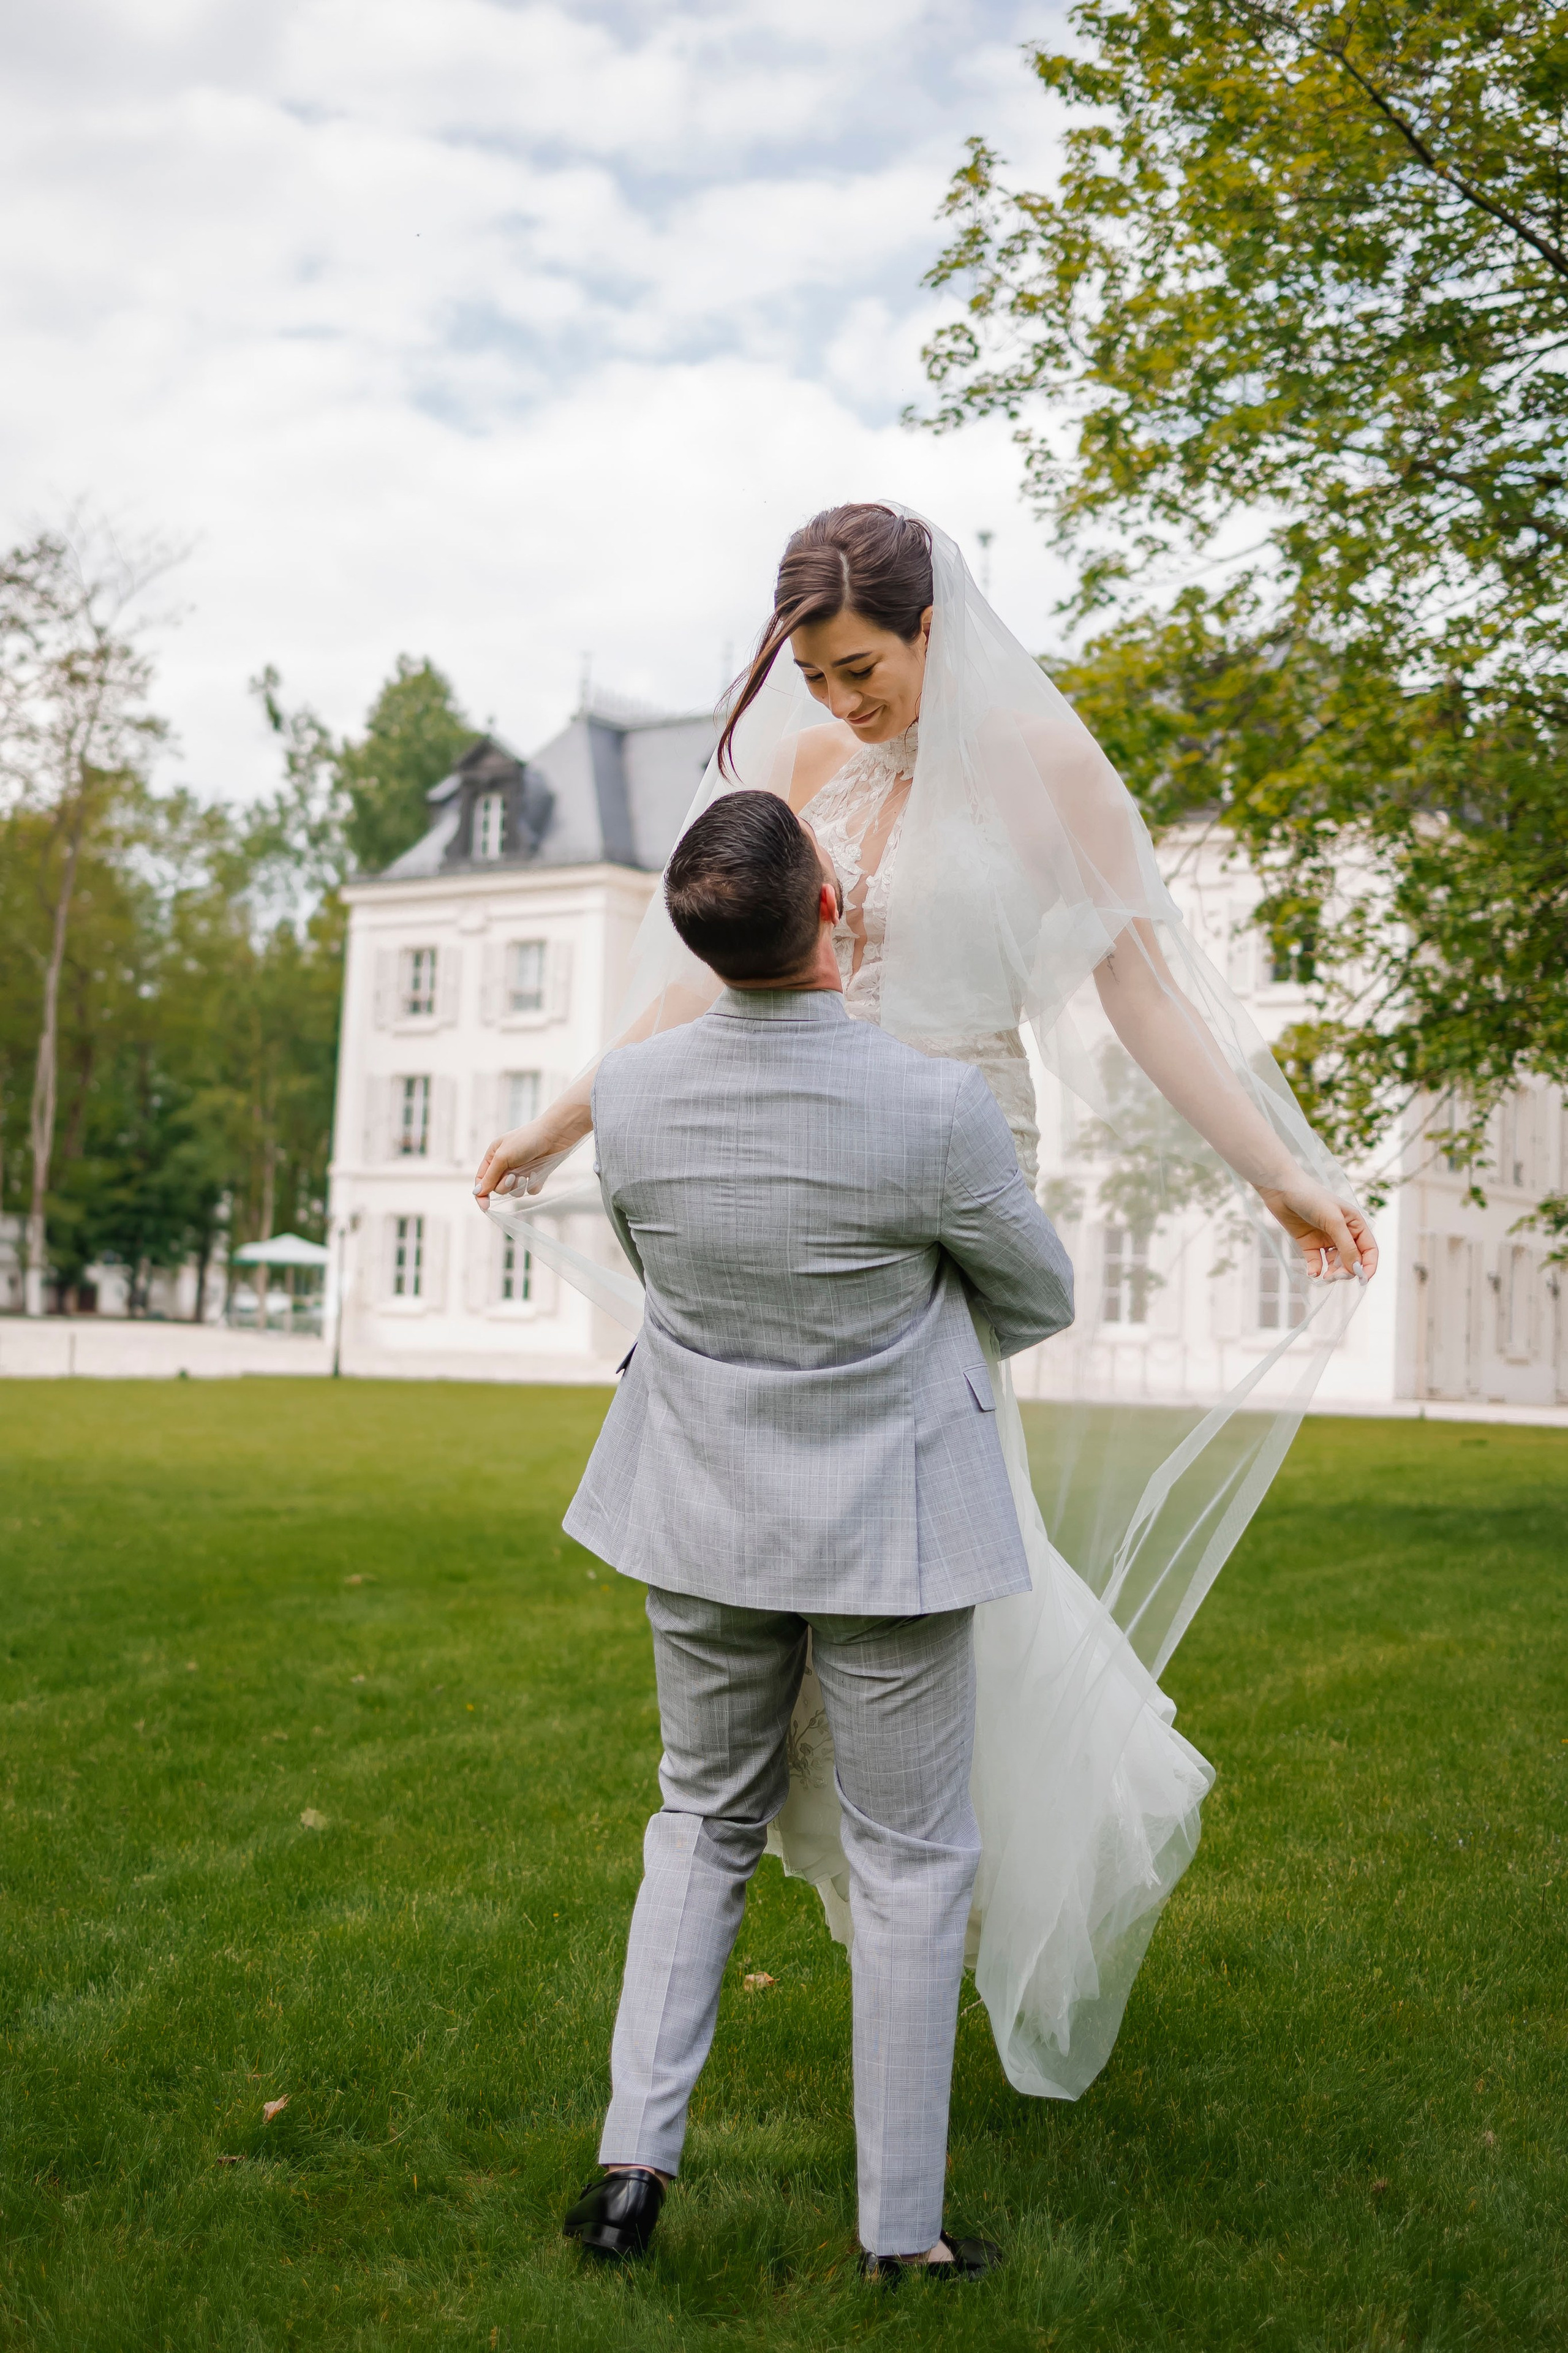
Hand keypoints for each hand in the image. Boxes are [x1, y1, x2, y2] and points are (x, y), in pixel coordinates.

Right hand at [473, 1115, 574, 1208]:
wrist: (555, 1134)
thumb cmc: (526, 1140)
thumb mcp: (503, 1157)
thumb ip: (490, 1176)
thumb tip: (477, 1193)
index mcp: (493, 1156)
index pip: (482, 1180)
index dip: (481, 1193)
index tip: (485, 1206)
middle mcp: (506, 1164)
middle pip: (498, 1188)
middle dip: (505, 1185)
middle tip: (513, 1175)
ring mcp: (521, 1171)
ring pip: (514, 1191)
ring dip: (520, 1186)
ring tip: (527, 1173)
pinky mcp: (535, 1175)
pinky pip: (530, 1190)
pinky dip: (534, 1184)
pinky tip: (538, 1172)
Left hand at [1257, 1175, 1377, 1281]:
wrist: (1282, 1190)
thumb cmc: (1312, 1198)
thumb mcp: (1334, 1221)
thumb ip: (1346, 1245)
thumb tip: (1356, 1269)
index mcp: (1355, 1225)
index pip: (1369, 1250)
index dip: (1369, 1265)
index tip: (1363, 1280)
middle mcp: (1343, 1233)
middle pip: (1352, 1259)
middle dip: (1347, 1271)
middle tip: (1336, 1277)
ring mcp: (1326, 1239)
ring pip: (1336, 1263)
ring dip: (1332, 1273)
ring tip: (1325, 1276)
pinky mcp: (1310, 1243)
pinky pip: (1317, 1261)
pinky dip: (1316, 1269)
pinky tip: (1313, 1272)